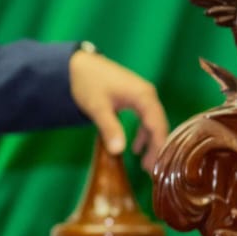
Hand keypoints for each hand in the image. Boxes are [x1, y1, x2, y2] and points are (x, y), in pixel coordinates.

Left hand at [68, 48, 168, 171]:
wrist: (76, 64)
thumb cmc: (87, 83)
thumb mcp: (98, 108)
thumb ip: (110, 128)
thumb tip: (119, 151)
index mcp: (144, 96)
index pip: (158, 126)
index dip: (159, 148)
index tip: (155, 168)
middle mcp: (148, 95)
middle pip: (159, 125)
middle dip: (156, 148)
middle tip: (150, 171)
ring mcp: (143, 95)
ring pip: (153, 123)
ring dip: (150, 143)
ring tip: (144, 164)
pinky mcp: (135, 97)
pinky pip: (145, 118)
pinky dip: (142, 134)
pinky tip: (135, 148)